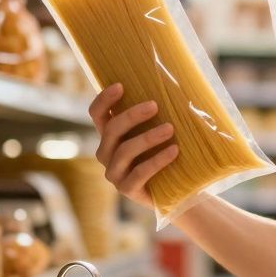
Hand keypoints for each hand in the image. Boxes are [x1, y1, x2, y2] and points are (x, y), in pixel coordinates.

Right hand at [88, 83, 179, 208]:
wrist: (178, 190)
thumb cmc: (167, 152)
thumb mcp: (158, 131)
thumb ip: (156, 114)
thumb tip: (175, 86)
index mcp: (110, 136)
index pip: (97, 114)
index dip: (104, 100)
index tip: (120, 86)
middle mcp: (107, 153)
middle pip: (111, 130)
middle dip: (131, 115)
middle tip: (155, 105)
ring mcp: (115, 173)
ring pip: (125, 151)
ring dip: (148, 137)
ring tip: (170, 128)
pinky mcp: (127, 190)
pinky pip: (139, 173)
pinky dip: (157, 160)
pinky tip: (174, 151)